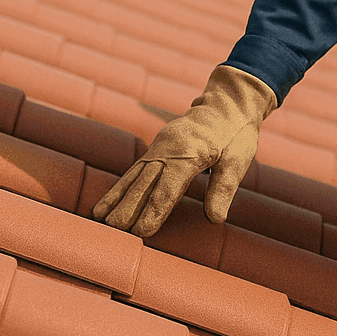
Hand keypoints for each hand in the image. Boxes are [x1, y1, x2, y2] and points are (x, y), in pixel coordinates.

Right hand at [93, 65, 276, 235]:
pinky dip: (121, 186)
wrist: (227, 104)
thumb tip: (215, 218)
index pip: (168, 189)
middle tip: (112, 230)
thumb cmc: (236, 135)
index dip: (154, 211)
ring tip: (98, 218)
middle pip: (144, 183)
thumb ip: (223, 189)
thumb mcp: (238, 160)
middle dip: (127, 208)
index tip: (141, 231)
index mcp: (189, 154)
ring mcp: (159, 148)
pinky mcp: (156, 149)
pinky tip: (108, 201)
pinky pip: (135, 170)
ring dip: (116, 197)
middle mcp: (168, 150)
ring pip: (134, 176)